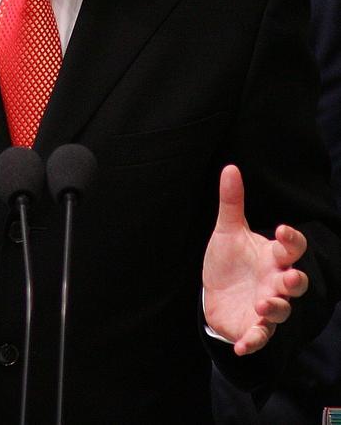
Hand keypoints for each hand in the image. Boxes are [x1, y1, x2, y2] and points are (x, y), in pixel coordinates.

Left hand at [203, 165, 307, 355]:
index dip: (292, 239)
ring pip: (282, 310)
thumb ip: (231, 202)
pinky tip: (242, 345)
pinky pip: (259, 337)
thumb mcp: (228, 230)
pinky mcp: (253, 327)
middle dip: (295, 280)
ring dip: (276, 308)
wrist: (216, 293)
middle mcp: (275, 282)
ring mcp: (267, 306)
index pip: (292, 248)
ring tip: (264, 304)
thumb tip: (230, 167)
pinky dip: (253, 342)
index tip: (283, 229)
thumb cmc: (229, 260)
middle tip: (288, 277)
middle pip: (296, 282)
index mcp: (273, 256)